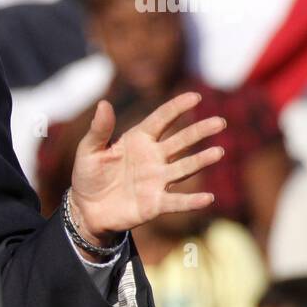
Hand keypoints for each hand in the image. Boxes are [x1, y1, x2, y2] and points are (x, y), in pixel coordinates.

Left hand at [69, 91, 225, 245]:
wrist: (87, 209)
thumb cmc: (89, 175)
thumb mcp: (89, 150)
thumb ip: (99, 130)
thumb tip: (103, 103)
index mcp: (138, 140)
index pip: (161, 120)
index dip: (177, 108)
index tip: (195, 96)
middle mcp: (153, 158)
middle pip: (180, 141)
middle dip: (199, 131)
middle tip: (219, 122)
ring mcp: (157, 180)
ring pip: (184, 168)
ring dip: (200, 161)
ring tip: (218, 152)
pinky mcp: (155, 203)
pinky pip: (177, 202)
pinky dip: (191, 201)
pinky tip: (207, 198)